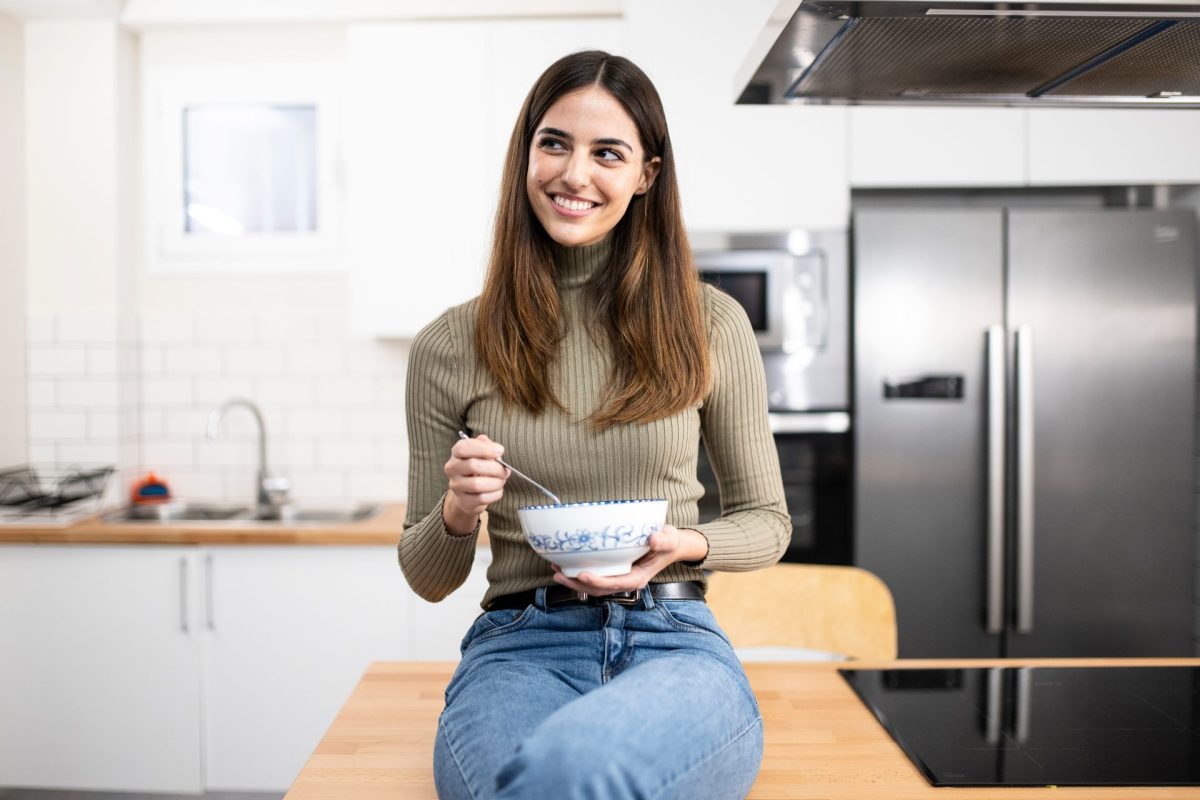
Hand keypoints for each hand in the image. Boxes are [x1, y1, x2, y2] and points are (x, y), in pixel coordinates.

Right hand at [443, 434, 509, 534]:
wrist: (469, 493)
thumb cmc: (478, 468)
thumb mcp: (481, 453)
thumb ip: (487, 446)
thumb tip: (496, 449)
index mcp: (456, 453)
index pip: (463, 448)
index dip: (484, 449)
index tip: (500, 451)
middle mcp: (452, 468)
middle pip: (472, 465)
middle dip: (494, 468)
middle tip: (505, 470)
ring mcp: (456, 486)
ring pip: (476, 484)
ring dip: (496, 482)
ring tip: (502, 480)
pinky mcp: (464, 501)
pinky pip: (482, 498)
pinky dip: (495, 494)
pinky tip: (498, 490)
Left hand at [550, 524, 708, 595]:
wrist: (670, 544)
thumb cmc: (669, 542)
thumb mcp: (670, 539)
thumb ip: (664, 540)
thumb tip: (654, 539)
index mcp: (637, 578)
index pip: (614, 584)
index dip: (597, 582)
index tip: (582, 574)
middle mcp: (625, 581)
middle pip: (598, 589)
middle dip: (577, 584)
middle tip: (558, 574)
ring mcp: (618, 577)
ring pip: (593, 585)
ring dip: (574, 580)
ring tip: (556, 570)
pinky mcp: (613, 571)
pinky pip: (594, 576)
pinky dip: (579, 573)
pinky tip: (565, 564)